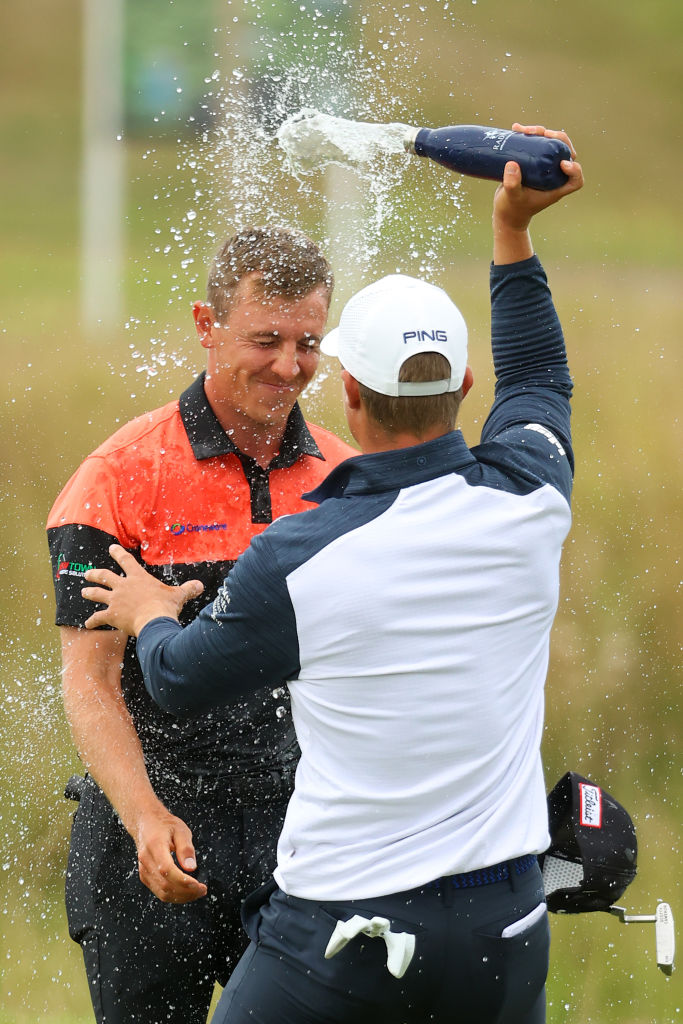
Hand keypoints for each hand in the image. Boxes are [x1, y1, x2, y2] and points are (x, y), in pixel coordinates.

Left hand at [82, 544, 203, 634]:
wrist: (154, 620)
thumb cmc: (165, 606)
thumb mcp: (178, 595)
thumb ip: (188, 589)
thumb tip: (200, 586)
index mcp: (138, 578)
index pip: (126, 561)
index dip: (118, 553)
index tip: (111, 548)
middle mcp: (123, 586)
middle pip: (104, 576)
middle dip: (94, 574)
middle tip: (87, 573)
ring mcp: (115, 600)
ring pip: (97, 594)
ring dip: (89, 592)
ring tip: (84, 592)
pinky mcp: (111, 615)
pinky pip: (98, 617)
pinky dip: (92, 621)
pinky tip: (87, 624)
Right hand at [135, 808, 207, 902]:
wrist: (146, 823)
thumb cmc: (165, 825)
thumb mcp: (181, 830)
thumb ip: (186, 848)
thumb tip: (191, 868)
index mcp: (155, 846)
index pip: (166, 869)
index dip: (183, 880)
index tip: (198, 885)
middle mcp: (146, 861)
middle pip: (165, 885)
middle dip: (186, 892)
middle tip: (203, 890)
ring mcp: (144, 870)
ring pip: (162, 893)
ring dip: (182, 897)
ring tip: (197, 892)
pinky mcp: (145, 876)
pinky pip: (160, 892)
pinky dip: (174, 896)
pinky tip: (187, 891)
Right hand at [494, 123, 583, 231]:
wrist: (505, 210)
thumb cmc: (512, 209)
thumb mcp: (512, 197)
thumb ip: (512, 184)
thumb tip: (512, 164)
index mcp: (556, 188)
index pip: (576, 180)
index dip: (575, 170)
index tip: (563, 164)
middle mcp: (554, 176)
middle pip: (566, 153)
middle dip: (557, 139)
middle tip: (543, 133)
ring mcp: (545, 167)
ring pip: (552, 144)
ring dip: (541, 133)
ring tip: (523, 130)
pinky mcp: (535, 161)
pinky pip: (538, 143)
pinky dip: (530, 135)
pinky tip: (516, 129)